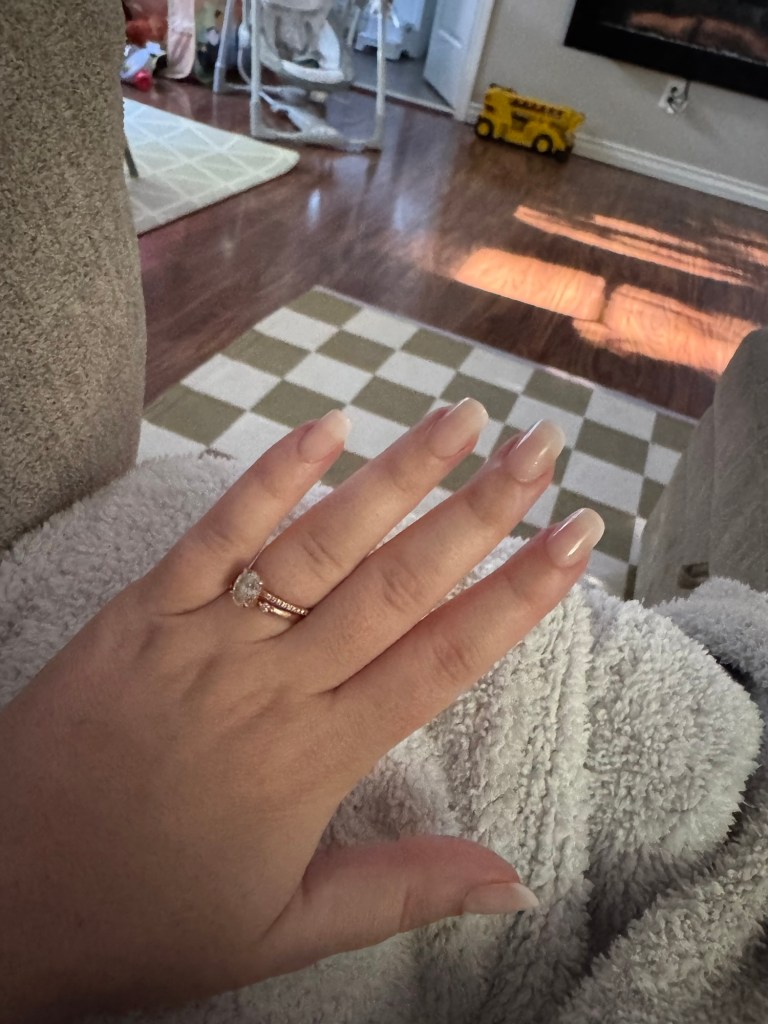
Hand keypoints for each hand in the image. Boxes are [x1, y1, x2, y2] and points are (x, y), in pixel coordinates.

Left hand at [0, 401, 602, 1019]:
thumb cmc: (142, 917)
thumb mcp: (282, 932)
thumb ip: (400, 892)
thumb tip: (516, 881)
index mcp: (317, 758)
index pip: (443, 660)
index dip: (518, 596)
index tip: (574, 539)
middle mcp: (274, 684)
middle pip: (399, 584)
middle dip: (481, 512)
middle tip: (542, 447)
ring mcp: (207, 638)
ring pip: (321, 544)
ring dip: (398, 477)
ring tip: (462, 419)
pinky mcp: (144, 611)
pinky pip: (217, 533)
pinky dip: (271, 477)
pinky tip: (326, 425)